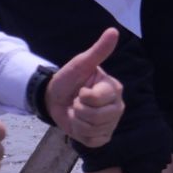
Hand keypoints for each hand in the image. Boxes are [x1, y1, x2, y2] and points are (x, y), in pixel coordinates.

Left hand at [46, 29, 124, 148]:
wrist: (55, 98)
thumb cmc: (69, 80)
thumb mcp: (80, 64)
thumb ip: (98, 50)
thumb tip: (113, 30)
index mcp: (114, 88)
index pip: (97, 99)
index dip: (82, 97)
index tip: (80, 90)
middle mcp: (117, 106)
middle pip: (98, 117)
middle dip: (79, 111)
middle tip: (77, 102)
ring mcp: (111, 123)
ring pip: (94, 130)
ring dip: (78, 122)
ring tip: (77, 112)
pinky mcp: (103, 137)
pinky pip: (93, 141)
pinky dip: (81, 135)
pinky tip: (80, 125)